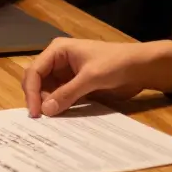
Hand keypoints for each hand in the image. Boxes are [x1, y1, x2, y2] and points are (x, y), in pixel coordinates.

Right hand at [22, 38, 171, 117]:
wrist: (140, 68)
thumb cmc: (116, 63)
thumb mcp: (91, 77)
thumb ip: (68, 93)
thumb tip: (45, 110)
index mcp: (58, 50)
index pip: (35, 71)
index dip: (31, 91)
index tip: (35, 113)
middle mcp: (58, 61)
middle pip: (38, 81)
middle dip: (37, 98)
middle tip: (41, 119)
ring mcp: (66, 75)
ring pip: (48, 91)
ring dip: (47, 105)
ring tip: (50, 121)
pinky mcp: (76, 86)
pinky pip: (61, 98)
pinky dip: (59, 107)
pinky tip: (60, 118)